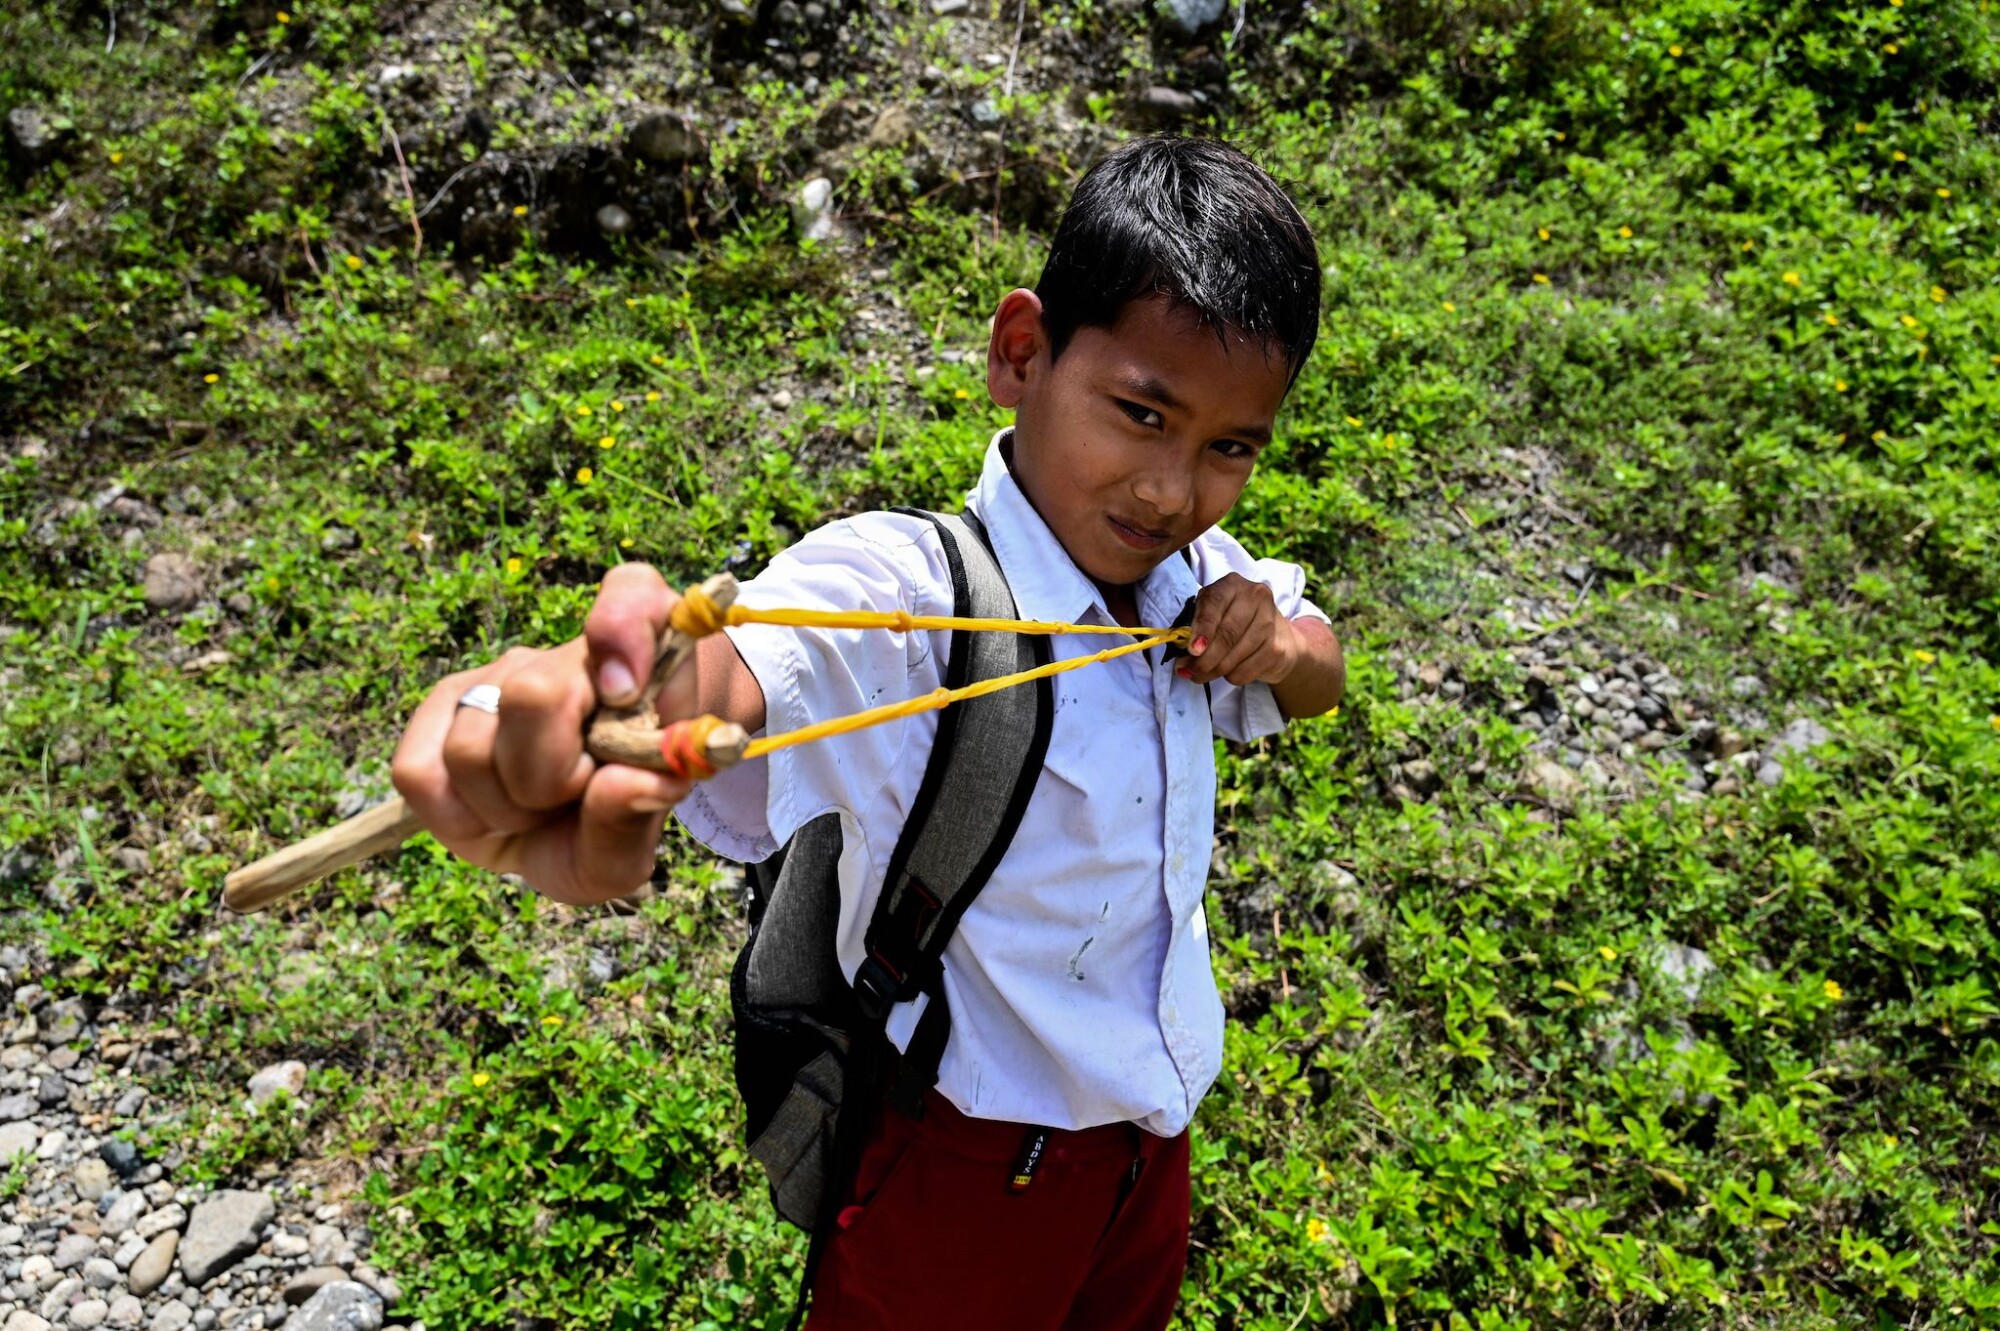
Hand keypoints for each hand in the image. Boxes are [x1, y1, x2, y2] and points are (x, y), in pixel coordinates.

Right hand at [390, 563, 698, 903]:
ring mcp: (498, 673)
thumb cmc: (612, 822)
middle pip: (533, 695)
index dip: (622, 634)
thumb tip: (625, 782)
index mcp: (645, 662)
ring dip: (505, 806)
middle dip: (548, 780)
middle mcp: (565, 654)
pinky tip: (490, 809)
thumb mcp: (638, 831)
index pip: (633, 596)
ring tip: (535, 808)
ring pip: (470, 748)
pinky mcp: (439, 707)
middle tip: (570, 797)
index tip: (624, 694)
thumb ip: (639, 810)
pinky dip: (454, 814)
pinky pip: (419, 770)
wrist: (568, 834)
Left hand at [1176, 572, 1302, 687]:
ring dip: (1213, 671)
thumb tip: (1184, 655)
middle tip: (1189, 670)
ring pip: (1234, 656)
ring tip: (1203, 673)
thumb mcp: (1213, 613)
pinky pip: (1245, 671)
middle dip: (1204, 658)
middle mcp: (1255, 597)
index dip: (1202, 629)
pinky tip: (1229, 671)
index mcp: (1233, 585)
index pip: (1215, 603)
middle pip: (1226, 634)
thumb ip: (1196, 626)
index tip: (1192, 650)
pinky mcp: (1277, 648)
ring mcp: (1270, 622)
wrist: (1278, 636)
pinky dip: (1231, 677)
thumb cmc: (1235, 622)